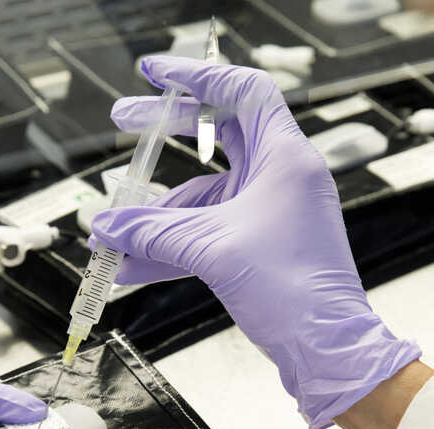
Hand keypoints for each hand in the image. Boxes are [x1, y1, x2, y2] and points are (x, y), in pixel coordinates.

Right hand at [90, 56, 420, 428]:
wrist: (328, 351)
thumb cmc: (296, 293)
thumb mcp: (213, 250)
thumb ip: (153, 233)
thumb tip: (105, 227)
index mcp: (286, 158)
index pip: (242, 92)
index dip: (196, 76)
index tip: (155, 72)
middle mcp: (282, 177)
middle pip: (219, 136)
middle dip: (165, 134)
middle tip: (122, 120)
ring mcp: (272, 211)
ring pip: (204, 197)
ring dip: (158, 216)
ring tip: (111, 237)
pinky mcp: (262, 245)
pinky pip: (208, 233)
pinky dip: (172, 246)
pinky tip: (131, 266)